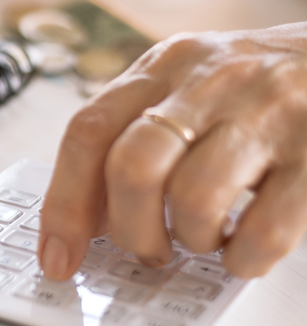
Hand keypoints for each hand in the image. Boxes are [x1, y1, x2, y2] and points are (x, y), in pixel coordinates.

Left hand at [38, 23, 306, 279]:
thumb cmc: (261, 89)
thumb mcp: (188, 90)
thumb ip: (132, 138)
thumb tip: (82, 221)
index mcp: (165, 67)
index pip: (88, 133)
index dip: (63, 205)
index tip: (57, 257)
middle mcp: (211, 82)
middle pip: (132, 167)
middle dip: (130, 229)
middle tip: (148, 249)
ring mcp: (268, 113)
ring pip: (194, 199)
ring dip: (192, 241)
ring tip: (207, 238)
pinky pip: (264, 229)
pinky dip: (244, 258)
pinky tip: (246, 248)